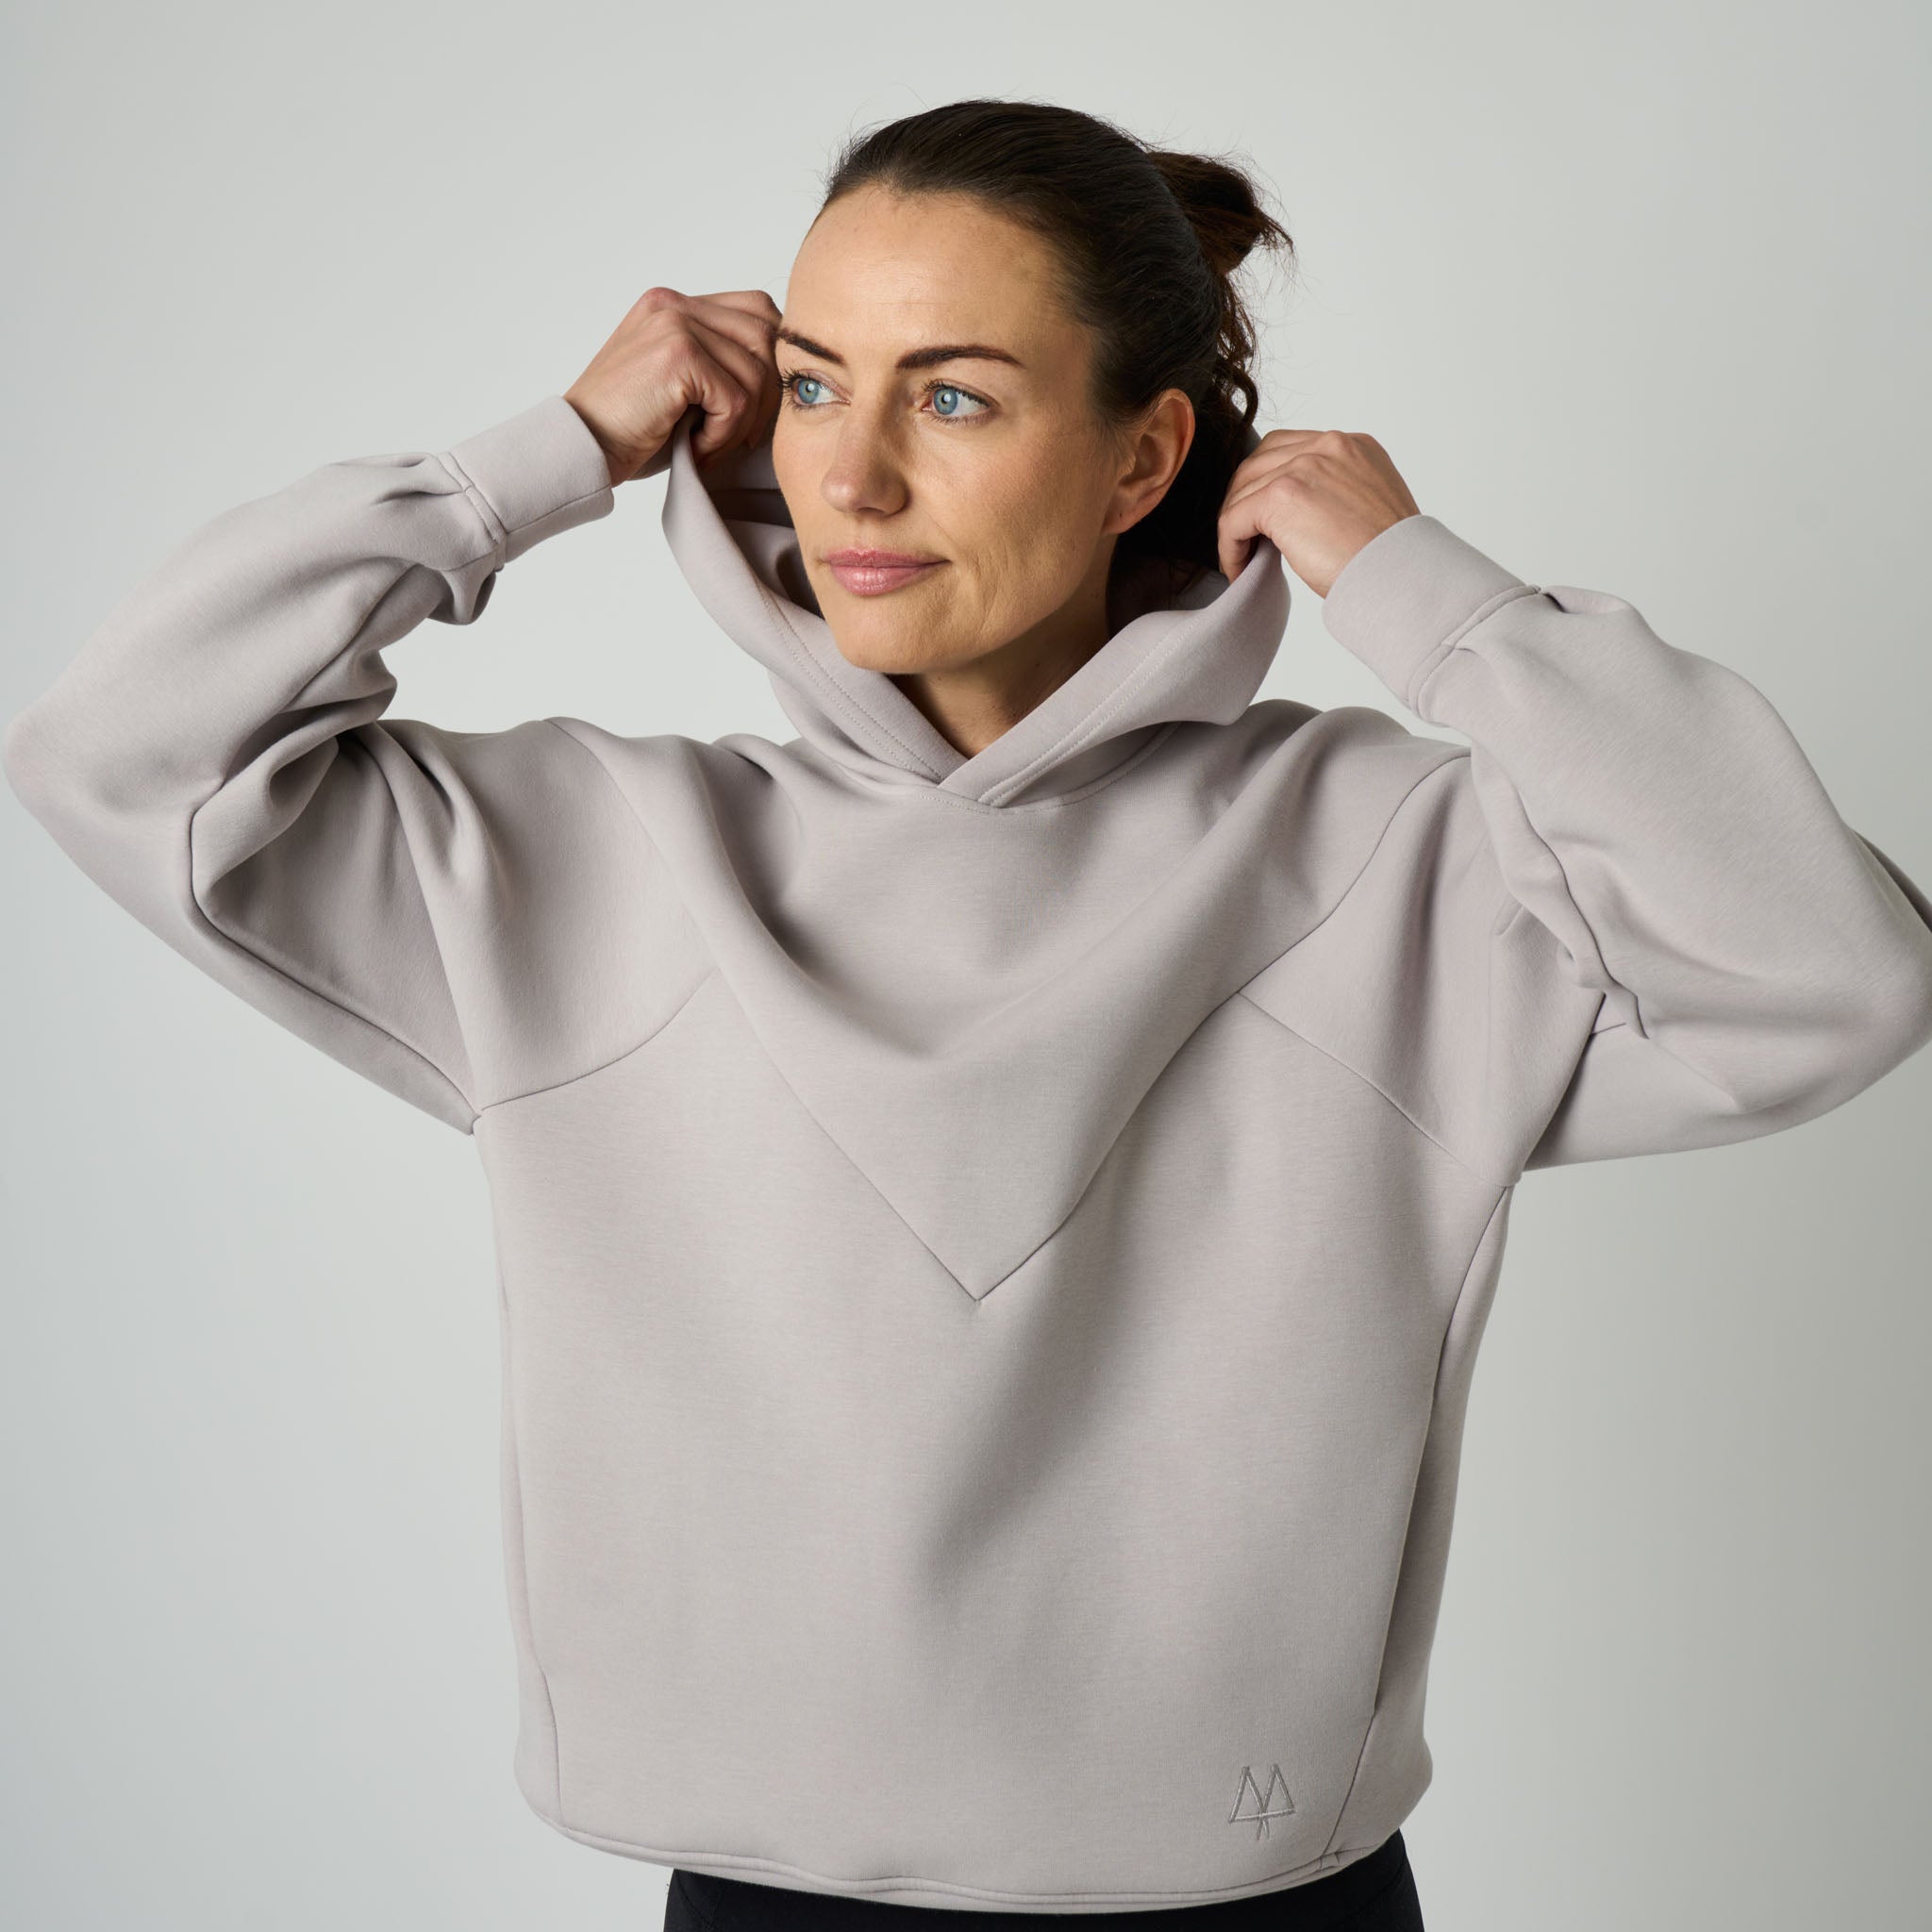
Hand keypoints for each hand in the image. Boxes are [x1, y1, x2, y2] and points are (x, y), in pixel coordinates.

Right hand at [563, 286, 782, 487]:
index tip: (752, 410)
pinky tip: (696, 447)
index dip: (768, 362)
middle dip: (766, 394)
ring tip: (710, 446)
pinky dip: (723, 435)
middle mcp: (674, 305)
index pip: (755, 310)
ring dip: (742, 423)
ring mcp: (675, 325)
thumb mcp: (677, 385)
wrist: (581, 446)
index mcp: (674, 306)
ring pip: (755, 371)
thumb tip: (778, 379)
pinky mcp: (677, 355)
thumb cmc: (626, 428)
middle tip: (742, 436)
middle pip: (765, 334)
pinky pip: (736, 399)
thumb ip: (715, 364)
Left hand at [1216, 429, 1421, 597]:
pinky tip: (1238, 568)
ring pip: (1243, 490)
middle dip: (1244, 501)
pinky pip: (1233, 518)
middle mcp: (1328, 446)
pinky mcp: (1281, 496)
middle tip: (1244, 538)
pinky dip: (1229, 546)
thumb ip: (1334, 494)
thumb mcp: (1368, 507)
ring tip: (1240, 558)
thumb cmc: (1390, 557)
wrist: (1401, 576)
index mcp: (1352, 446)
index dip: (1269, 483)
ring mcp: (1304, 466)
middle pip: (1259, 462)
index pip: (1290, 449)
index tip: (1265, 520)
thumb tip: (1296, 514)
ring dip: (1235, 526)